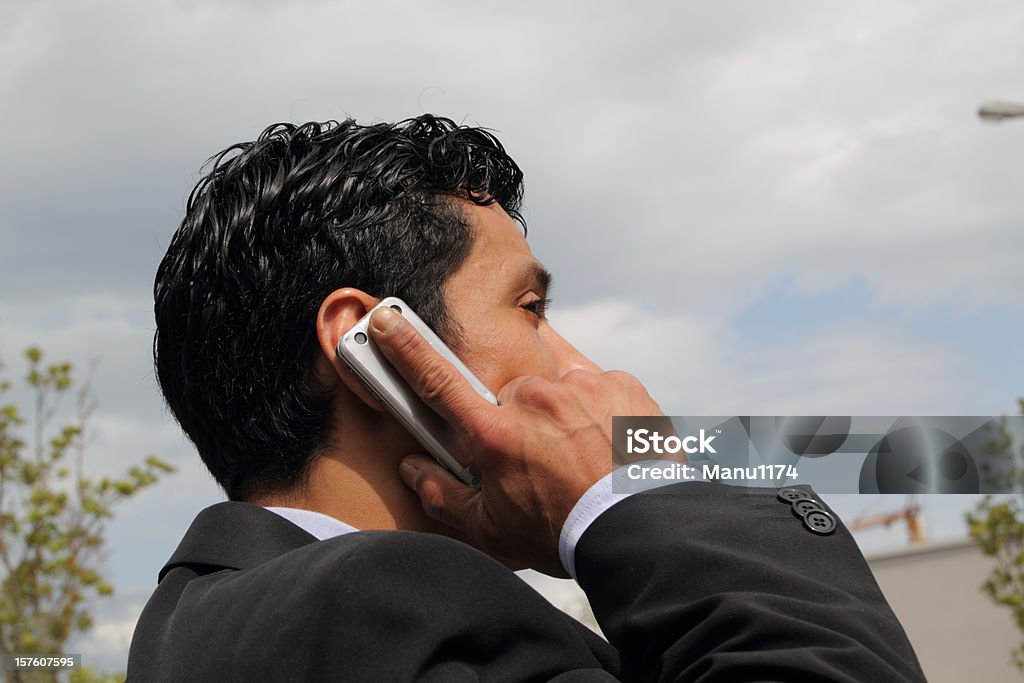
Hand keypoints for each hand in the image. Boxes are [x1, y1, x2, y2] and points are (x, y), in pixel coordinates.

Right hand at [368, 306, 663, 576]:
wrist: (643, 532)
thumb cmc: (565, 534)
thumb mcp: (493, 530)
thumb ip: (443, 495)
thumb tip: (413, 467)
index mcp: (493, 433)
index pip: (436, 381)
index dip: (405, 348)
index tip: (386, 317)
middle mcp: (532, 399)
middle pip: (509, 396)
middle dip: (517, 420)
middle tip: (540, 460)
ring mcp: (578, 386)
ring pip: (554, 387)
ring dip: (559, 413)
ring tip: (581, 456)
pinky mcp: (618, 383)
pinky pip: (595, 385)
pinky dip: (597, 410)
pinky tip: (605, 445)